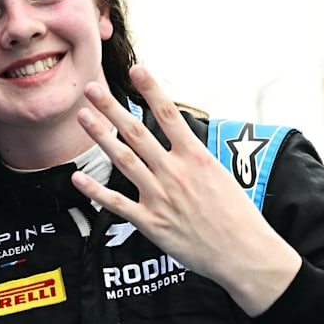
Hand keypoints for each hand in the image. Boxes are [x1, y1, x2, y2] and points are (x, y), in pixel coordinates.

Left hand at [69, 66, 301, 316]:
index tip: (136, 69)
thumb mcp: (221, 175)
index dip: (151, 90)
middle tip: (92, 88)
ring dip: (100, 137)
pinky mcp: (151, 223)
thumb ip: (194, 157)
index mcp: (197, 158)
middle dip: (112, 108)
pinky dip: (95, 192)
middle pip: (137, 133)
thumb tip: (180, 139)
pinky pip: (117, 204)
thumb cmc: (237, 216)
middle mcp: (176, 173)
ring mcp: (161, 197)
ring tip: (83, 117)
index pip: (170, 115)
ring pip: (124, 160)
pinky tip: (78, 179)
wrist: (245, 254)